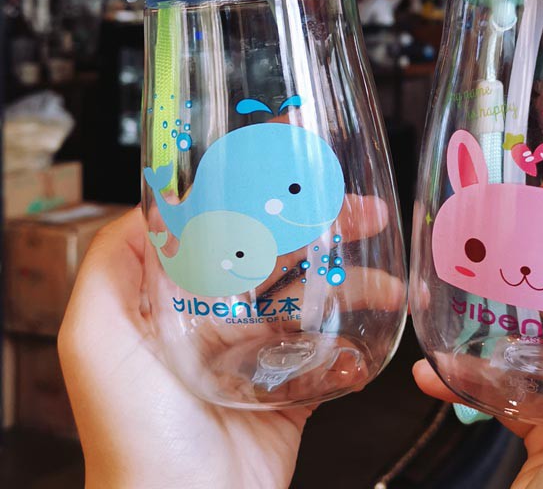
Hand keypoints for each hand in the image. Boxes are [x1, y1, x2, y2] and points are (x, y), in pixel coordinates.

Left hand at [59, 200, 403, 488]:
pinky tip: (376, 323)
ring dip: (353, 281)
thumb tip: (148, 204)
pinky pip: (332, 349)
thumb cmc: (135, 430)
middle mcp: (220, 320)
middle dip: (323, 230)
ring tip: (387, 281)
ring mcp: (261, 354)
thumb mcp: (96, 338)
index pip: (225, 232)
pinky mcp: (293, 387)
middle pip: (280, 258)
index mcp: (180, 302)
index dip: (261, 198)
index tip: (296, 172)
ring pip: (313, 298)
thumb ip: (109, 265)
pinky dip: (358, 334)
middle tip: (365, 213)